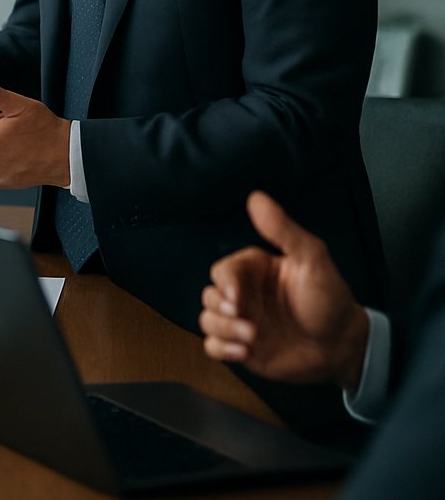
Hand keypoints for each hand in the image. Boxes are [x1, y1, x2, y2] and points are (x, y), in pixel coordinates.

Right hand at [199, 191, 369, 390]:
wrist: (343, 345)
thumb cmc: (329, 299)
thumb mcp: (311, 259)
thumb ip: (283, 230)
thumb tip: (256, 197)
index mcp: (253, 271)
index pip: (222, 271)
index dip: (225, 283)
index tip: (238, 298)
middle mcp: (242, 295)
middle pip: (209, 295)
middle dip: (222, 310)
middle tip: (246, 321)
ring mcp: (240, 322)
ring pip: (206, 320)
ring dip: (224, 330)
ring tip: (252, 339)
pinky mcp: (241, 347)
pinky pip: (212, 346)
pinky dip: (221, 349)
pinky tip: (244, 353)